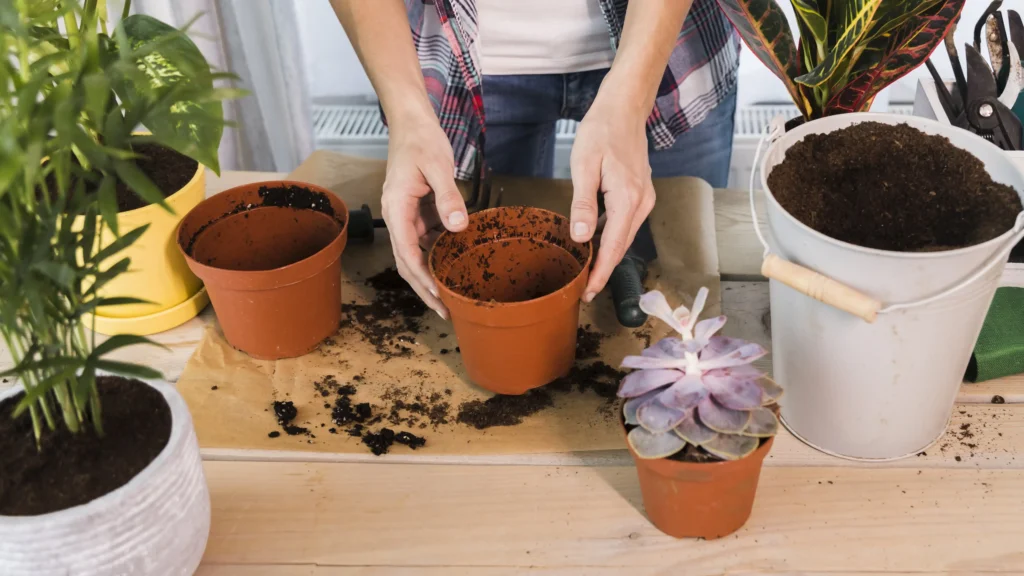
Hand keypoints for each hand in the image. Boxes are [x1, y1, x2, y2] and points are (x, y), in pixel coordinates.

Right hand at [381, 115, 467, 319]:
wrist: (412, 122)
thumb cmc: (422, 140)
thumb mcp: (438, 166)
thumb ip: (448, 196)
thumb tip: (457, 227)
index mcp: (397, 208)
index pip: (406, 252)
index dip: (421, 277)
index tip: (437, 296)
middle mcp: (397, 216)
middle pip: (407, 261)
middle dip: (424, 288)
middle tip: (446, 310)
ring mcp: (406, 215)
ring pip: (416, 253)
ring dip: (430, 274)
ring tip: (452, 295)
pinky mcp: (416, 211)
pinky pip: (425, 239)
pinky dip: (437, 254)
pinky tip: (454, 264)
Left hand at [569, 96, 655, 302]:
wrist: (624, 109)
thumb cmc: (602, 132)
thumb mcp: (585, 167)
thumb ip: (584, 204)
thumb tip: (582, 238)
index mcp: (628, 199)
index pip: (613, 247)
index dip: (601, 273)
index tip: (589, 293)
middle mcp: (642, 203)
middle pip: (622, 246)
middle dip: (604, 270)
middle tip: (584, 291)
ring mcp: (644, 199)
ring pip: (624, 236)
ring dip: (608, 255)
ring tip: (587, 272)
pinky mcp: (640, 193)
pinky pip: (626, 223)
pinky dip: (612, 237)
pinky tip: (595, 243)